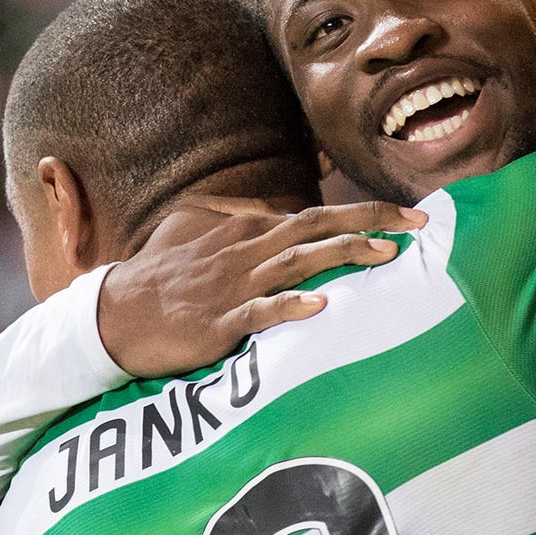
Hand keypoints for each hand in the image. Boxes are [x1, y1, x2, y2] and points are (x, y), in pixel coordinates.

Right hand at [96, 197, 423, 376]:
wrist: (116, 313)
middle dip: (371, 221)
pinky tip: (321, 307)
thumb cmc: (162, 280)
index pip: (316, 215)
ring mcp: (235, 284)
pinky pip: (261, 312)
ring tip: (387, 254)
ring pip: (299, 262)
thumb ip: (242, 227)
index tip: (407, 216)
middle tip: (419, 222)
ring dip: (344, 255)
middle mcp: (247, 250)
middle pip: (318, 226)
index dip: (364, 214)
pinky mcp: (220, 320)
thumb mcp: (203, 240)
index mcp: (248, 231)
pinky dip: (291, 307)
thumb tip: (274, 217)